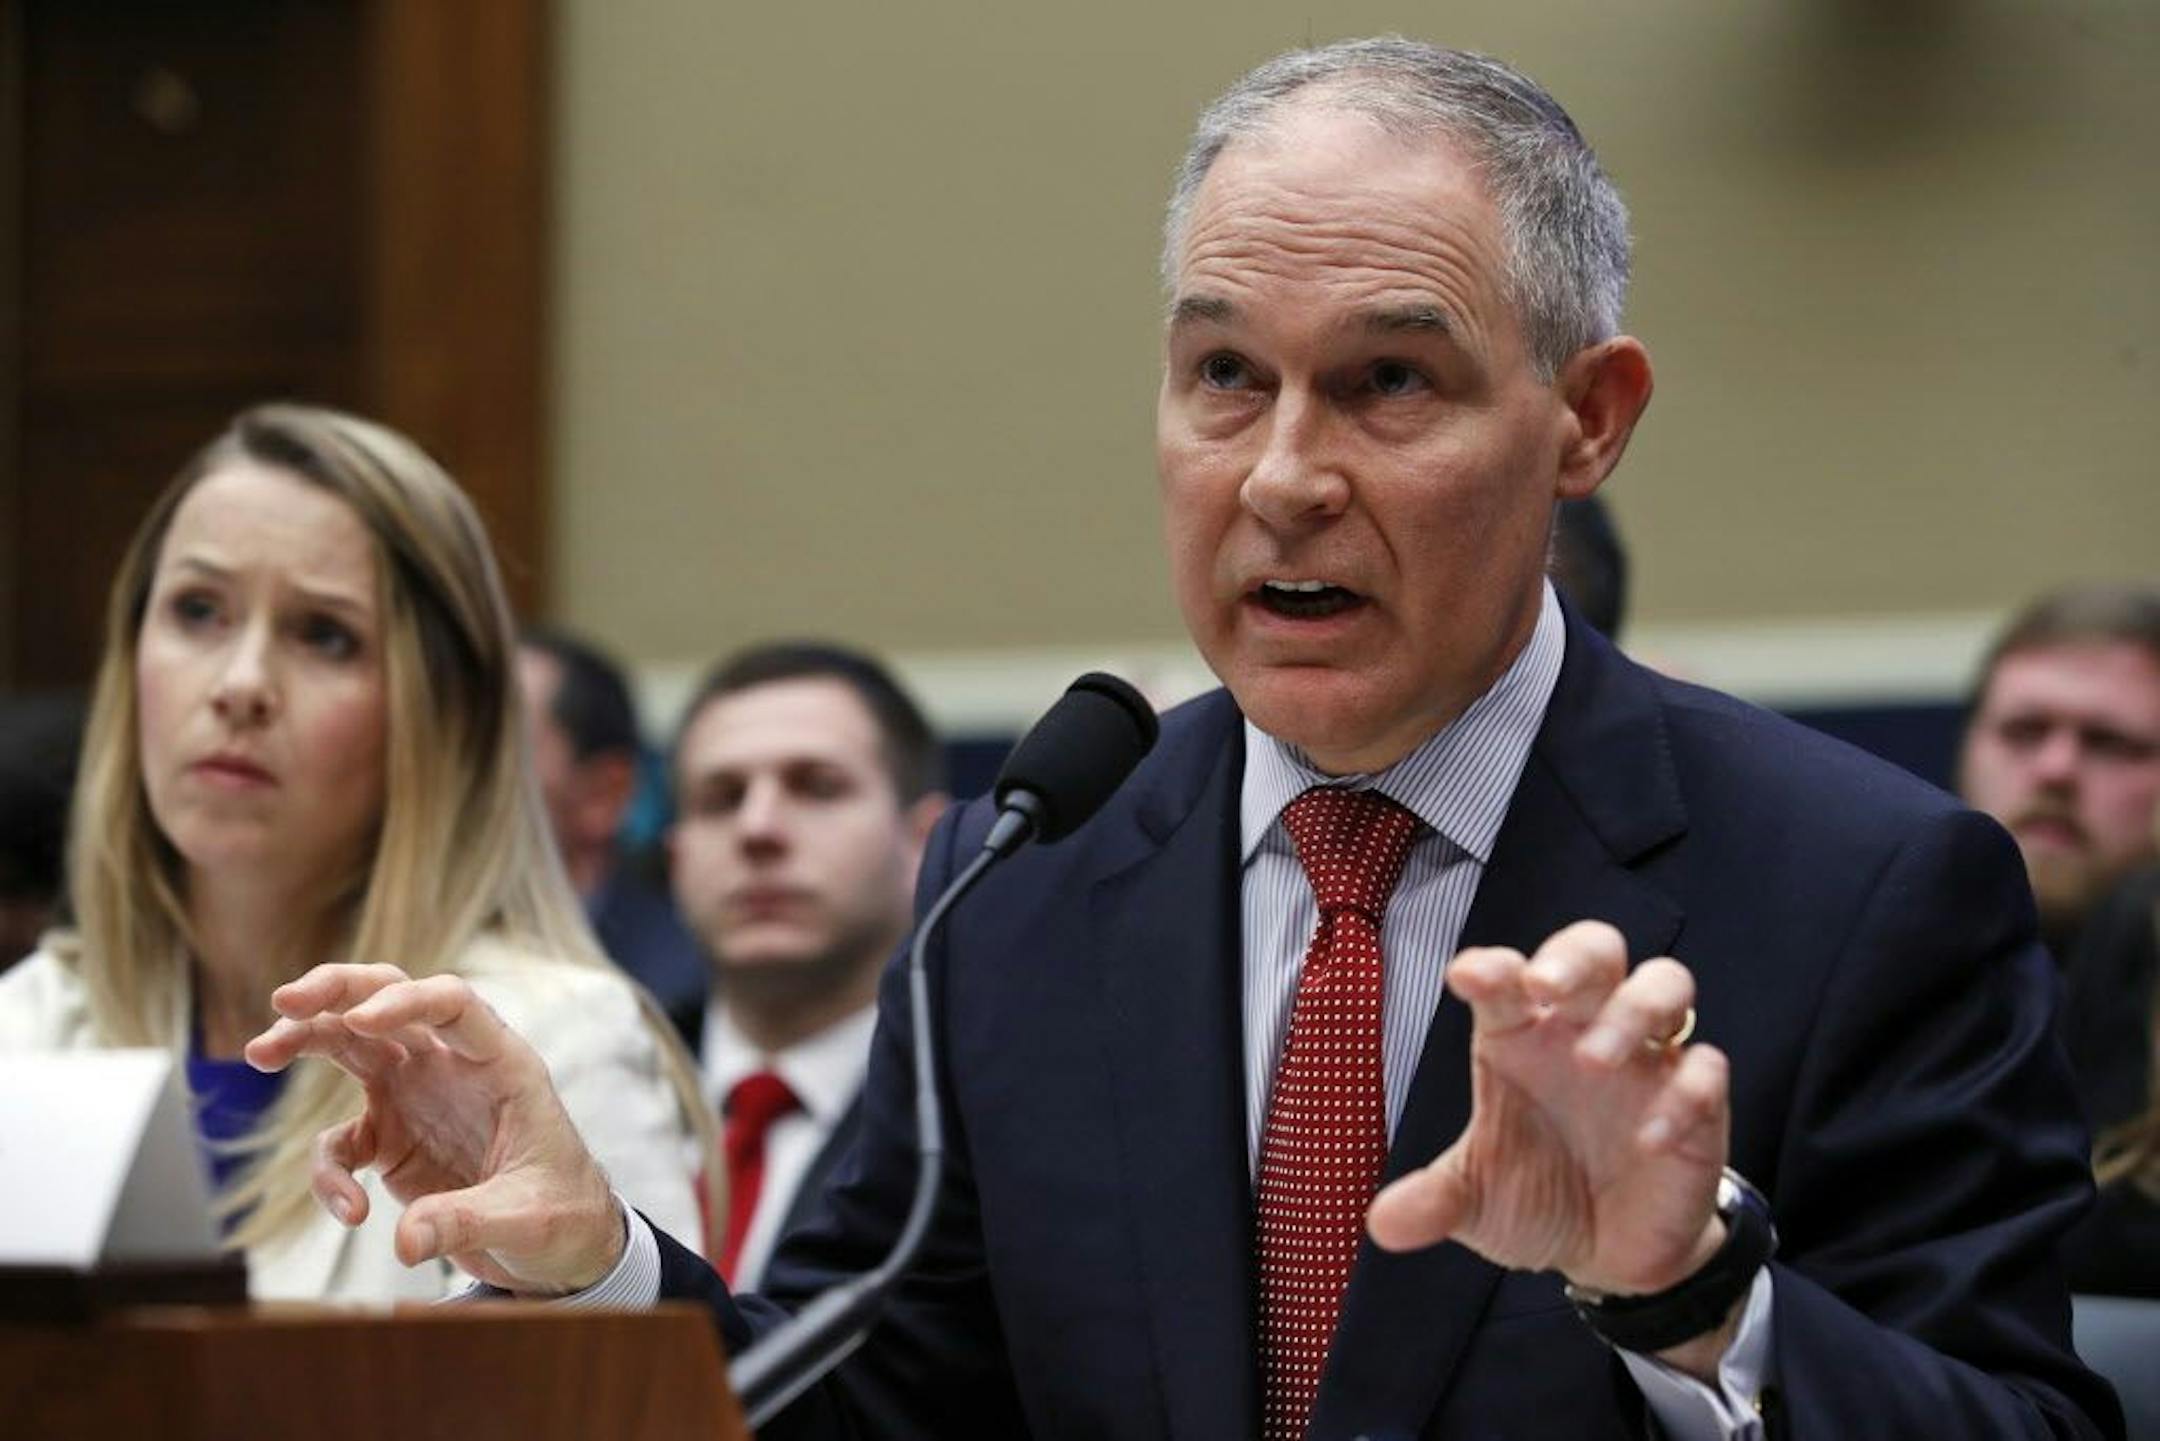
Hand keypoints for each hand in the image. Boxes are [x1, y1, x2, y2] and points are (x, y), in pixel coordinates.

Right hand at [244, 963, 625, 1294]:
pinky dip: (330, 1171)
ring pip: (351, 1044)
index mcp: (501, 1063)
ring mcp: (418, 1094)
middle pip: (389, 999)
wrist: (564, 1241)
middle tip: (284, 1000)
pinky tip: (350, 1210)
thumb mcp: (529, 1219)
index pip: (453, 1004)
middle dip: (337, 991)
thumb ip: (467, 1223)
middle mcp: (453, 1066)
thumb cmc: (562, 1212)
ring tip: (258, 1053)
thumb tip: (404, 1242)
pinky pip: (342, 1140)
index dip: (406, 1001)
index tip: (359, 1019)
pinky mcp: (392, 1136)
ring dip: (304, 1039)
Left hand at [1366, 921, 1727, 1300]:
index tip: (1467, 977)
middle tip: (1545, 988)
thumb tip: (1382, 1225)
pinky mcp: (1698, 1101)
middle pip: (1595, 950)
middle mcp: (1583, 1031)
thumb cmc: (1539, 1196)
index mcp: (1521, 1035)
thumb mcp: (1478, 1202)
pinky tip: (1648, 1136)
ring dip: (1633, 1010)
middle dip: (1572, 957)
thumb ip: (1435, 1201)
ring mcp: (1647, 1060)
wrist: (1609, 1254)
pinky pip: (1705, 1070)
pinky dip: (1683, 1093)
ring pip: (1665, 985)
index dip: (1491, 968)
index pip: (1506, 978)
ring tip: (1596, 1059)